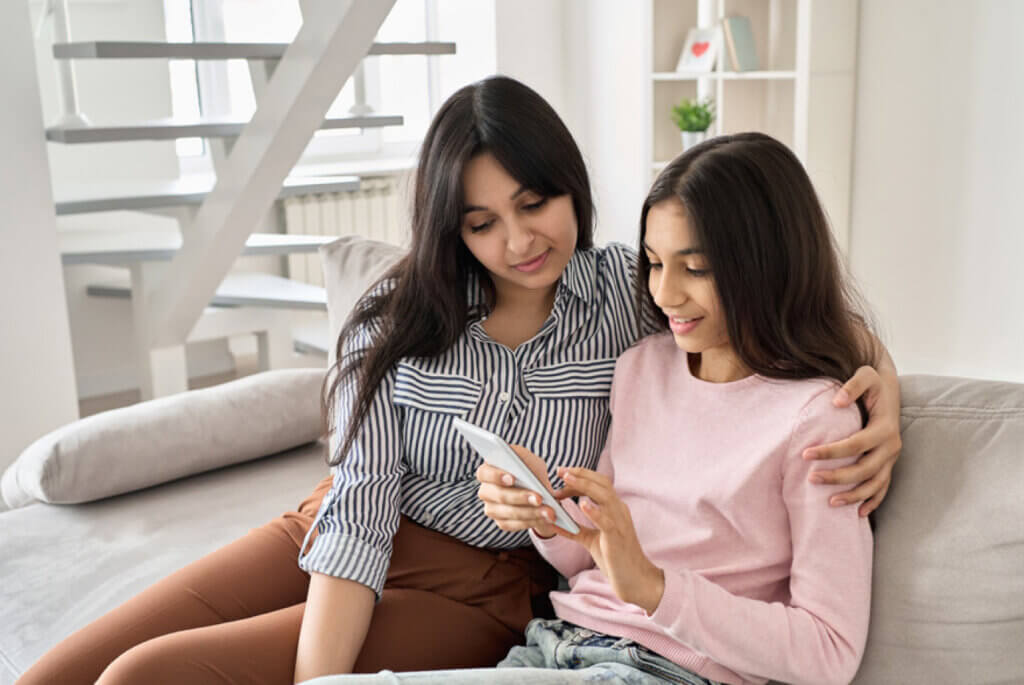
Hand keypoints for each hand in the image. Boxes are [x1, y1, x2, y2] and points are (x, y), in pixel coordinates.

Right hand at [475, 445, 564, 537]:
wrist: (537, 486)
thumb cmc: (529, 469)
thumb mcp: (529, 460)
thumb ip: (525, 463)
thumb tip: (529, 476)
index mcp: (487, 471)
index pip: (484, 473)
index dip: (496, 476)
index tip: (513, 479)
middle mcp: (486, 491)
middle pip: (499, 495)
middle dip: (521, 497)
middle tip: (539, 498)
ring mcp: (491, 508)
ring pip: (508, 513)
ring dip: (531, 512)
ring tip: (549, 512)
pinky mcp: (501, 522)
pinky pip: (514, 524)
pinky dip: (531, 521)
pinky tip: (545, 518)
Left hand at [555, 467, 664, 612]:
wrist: (633, 578)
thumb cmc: (614, 557)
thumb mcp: (590, 539)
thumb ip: (575, 529)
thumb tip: (554, 522)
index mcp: (614, 509)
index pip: (597, 485)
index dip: (579, 478)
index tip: (561, 476)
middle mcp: (618, 510)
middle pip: (602, 483)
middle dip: (580, 474)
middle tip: (560, 471)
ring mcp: (619, 522)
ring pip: (604, 496)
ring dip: (584, 485)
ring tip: (566, 479)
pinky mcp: (617, 537)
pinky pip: (607, 521)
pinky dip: (594, 511)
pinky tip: (582, 505)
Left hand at [804, 365, 901, 515]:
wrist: (889, 387)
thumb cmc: (873, 381)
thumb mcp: (865, 374)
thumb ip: (852, 386)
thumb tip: (837, 402)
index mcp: (885, 428)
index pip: (855, 444)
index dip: (831, 451)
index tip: (805, 454)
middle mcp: (891, 446)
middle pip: (864, 469)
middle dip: (838, 477)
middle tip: (811, 479)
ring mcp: (892, 458)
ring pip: (875, 484)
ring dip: (854, 495)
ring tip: (830, 503)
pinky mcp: (889, 464)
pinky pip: (883, 487)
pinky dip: (873, 501)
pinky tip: (859, 513)